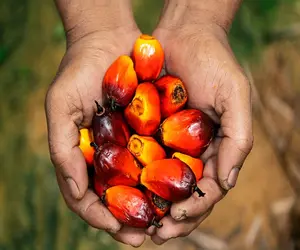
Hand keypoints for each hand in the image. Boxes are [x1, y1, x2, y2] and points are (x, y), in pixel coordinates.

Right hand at [45, 2, 146, 245]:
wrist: (108, 40)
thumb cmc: (78, 71)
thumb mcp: (61, 107)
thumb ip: (62, 150)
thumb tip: (78, 192)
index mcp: (84, 156)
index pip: (88, 197)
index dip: (101, 216)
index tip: (118, 228)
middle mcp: (107, 155)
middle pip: (117, 197)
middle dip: (130, 218)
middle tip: (148, 234)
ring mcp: (129, 144)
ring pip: (140, 183)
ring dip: (152, 204)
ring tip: (167, 219)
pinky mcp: (150, 130)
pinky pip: (160, 156)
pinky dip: (167, 174)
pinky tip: (179, 186)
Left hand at [147, 4, 252, 244]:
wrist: (185, 34)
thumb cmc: (214, 62)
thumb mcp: (236, 96)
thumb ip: (238, 139)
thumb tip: (227, 182)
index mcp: (216, 149)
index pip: (208, 188)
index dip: (196, 207)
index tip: (177, 219)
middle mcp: (192, 150)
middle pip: (183, 193)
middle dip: (172, 217)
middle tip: (154, 234)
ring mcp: (170, 141)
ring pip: (160, 183)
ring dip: (150, 206)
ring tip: (136, 223)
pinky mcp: (149, 129)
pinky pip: (141, 157)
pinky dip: (134, 177)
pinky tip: (122, 192)